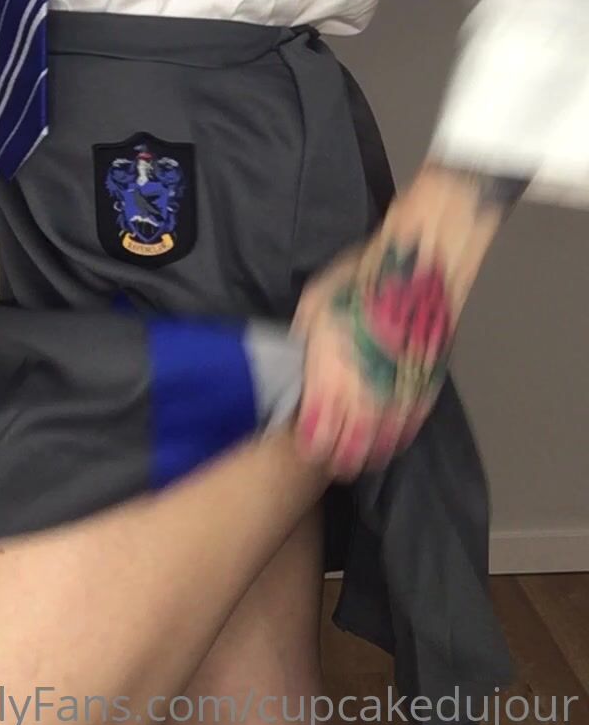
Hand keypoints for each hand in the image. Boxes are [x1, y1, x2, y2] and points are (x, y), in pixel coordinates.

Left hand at [291, 160, 519, 479]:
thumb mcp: (317, 299)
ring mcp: (398, 386)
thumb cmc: (363, 272)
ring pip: (383, 440)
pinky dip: (400, 438)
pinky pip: (412, 423)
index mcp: (331, 365)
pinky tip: (390, 445)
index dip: (312, 445)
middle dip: (339, 459)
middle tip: (331, 464)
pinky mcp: (427, 381)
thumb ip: (307, 337)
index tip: (308, 448)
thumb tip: (297, 361)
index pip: (317, 427)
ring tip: (357, 464)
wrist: (422, 260)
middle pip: (350, 443)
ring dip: (369, 455)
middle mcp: (364, 385)